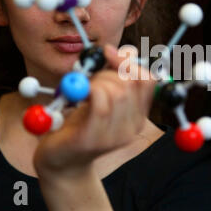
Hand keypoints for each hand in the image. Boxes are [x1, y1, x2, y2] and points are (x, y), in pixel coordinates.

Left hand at [33, 44, 155, 177]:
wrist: (60, 161)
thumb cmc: (79, 124)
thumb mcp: (99, 95)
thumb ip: (113, 75)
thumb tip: (123, 50)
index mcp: (138, 114)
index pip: (149, 80)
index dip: (129, 61)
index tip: (108, 52)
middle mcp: (133, 126)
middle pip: (131, 83)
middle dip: (107, 71)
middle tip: (89, 77)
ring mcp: (115, 135)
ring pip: (116, 91)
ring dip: (95, 81)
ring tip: (82, 91)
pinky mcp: (93, 139)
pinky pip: (100, 104)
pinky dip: (89, 91)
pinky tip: (79, 96)